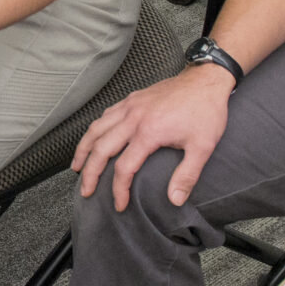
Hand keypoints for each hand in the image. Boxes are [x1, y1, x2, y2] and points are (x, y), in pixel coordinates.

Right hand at [70, 65, 235, 210]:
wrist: (207, 80)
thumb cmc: (206, 111)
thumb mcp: (203, 147)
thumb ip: (187, 176)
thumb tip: (175, 200)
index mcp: (149, 132)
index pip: (124, 168)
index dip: (118, 190)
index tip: (119, 204)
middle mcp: (134, 119)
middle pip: (100, 149)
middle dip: (90, 173)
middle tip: (86, 190)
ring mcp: (130, 106)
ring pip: (96, 129)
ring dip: (84, 149)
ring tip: (78, 166)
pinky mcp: (132, 99)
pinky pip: (106, 115)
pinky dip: (95, 129)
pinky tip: (94, 138)